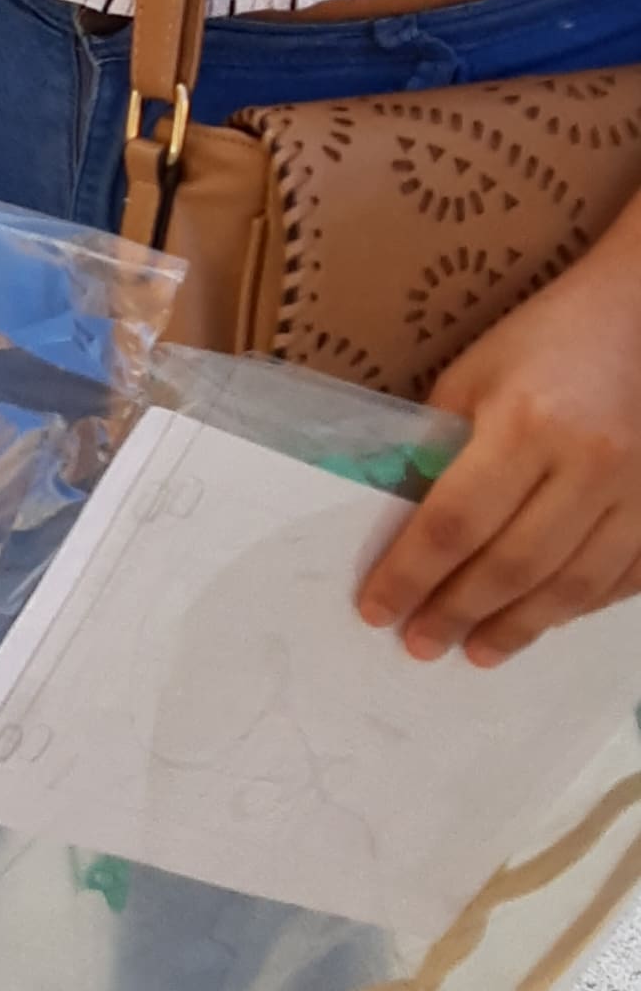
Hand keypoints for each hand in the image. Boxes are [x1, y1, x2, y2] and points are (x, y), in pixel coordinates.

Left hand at [355, 229, 640, 665]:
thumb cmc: (545, 339)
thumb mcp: (472, 377)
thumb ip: (437, 449)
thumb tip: (399, 525)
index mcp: (526, 424)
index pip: (453, 524)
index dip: (410, 576)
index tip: (376, 611)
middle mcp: (589, 463)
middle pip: (512, 565)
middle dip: (458, 613)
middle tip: (421, 646)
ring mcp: (640, 490)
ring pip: (573, 585)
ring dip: (519, 628)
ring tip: (478, 652)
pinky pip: (624, 578)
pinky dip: (579, 608)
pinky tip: (544, 621)